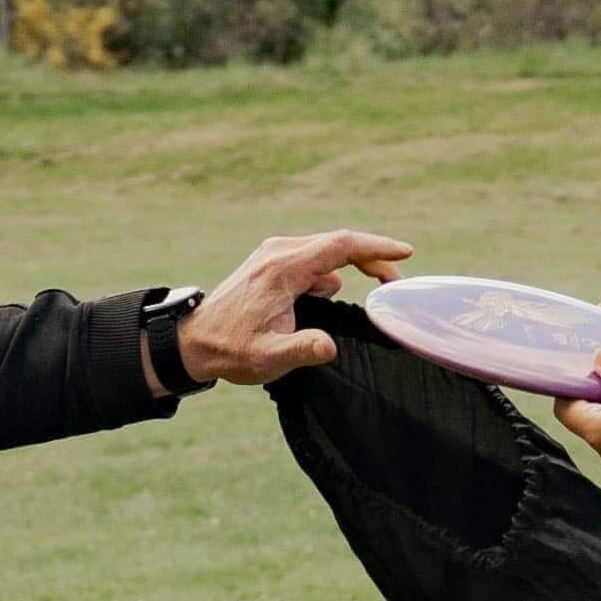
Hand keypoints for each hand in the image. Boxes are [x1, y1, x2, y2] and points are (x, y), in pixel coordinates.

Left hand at [168, 226, 412, 388]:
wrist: (194, 341)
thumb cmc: (232, 349)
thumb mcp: (268, 357)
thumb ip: (301, 350)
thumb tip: (329, 347)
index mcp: (283, 268)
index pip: (341, 246)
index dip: (376, 248)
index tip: (406, 252)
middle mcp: (279, 252)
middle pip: (338, 243)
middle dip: (372, 258)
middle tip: (397, 282)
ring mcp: (274, 254)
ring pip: (326, 249)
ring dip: (352, 264)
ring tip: (376, 286)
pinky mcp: (271, 262)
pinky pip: (312, 257)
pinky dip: (332, 270)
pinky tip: (333, 293)